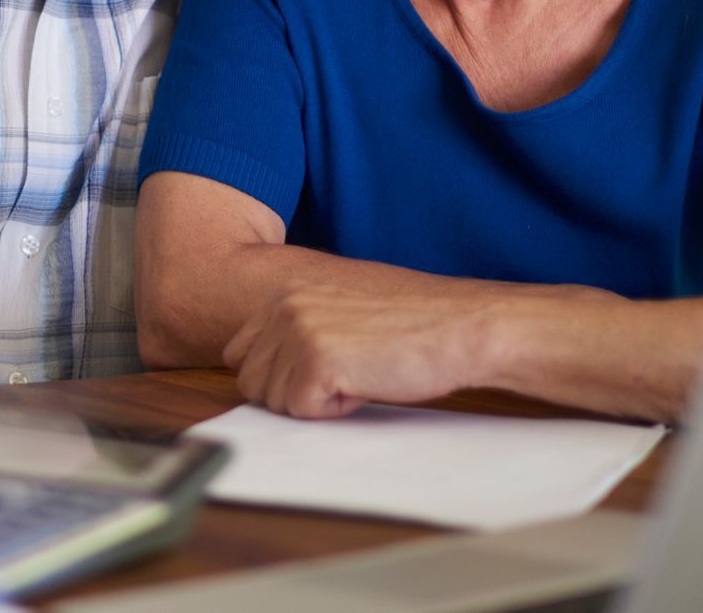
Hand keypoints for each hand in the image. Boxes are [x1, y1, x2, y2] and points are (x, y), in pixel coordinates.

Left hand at [221, 285, 499, 420]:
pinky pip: (301, 410)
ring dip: (315, 400)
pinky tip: (367, 383)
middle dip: (291, 391)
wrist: (463, 326)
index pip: (240, 351)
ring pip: (273, 400)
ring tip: (360, 373)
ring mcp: (296, 331)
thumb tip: (266, 363)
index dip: (278, 373)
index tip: (318, 371)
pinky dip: (334, 410)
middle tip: (344, 374)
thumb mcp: (343, 308)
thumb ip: (299, 324)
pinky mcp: (315, 361)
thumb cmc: (414, 322)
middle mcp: (283, 305)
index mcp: (286, 290)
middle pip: (250, 380)